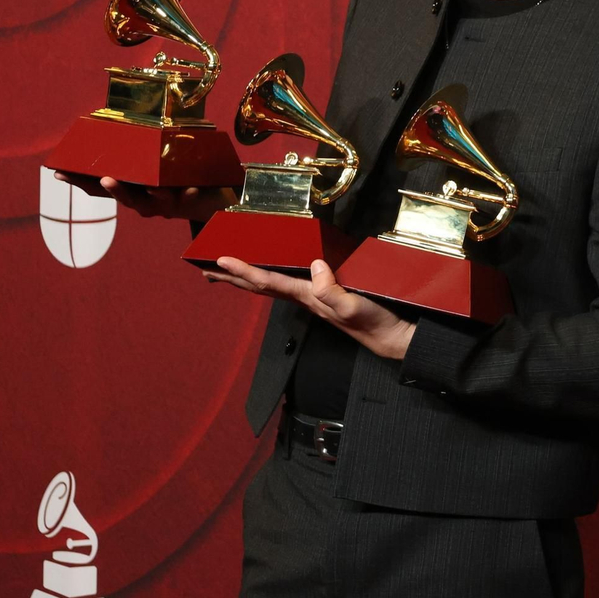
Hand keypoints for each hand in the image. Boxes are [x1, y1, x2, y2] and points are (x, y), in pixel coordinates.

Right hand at [52, 171, 235, 221]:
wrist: (209, 202)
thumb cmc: (173, 181)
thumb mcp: (151, 168)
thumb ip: (135, 154)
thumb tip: (115, 126)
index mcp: (132, 191)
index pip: (101, 190)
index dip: (79, 182)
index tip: (58, 172)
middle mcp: (145, 202)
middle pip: (127, 200)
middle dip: (116, 190)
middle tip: (104, 179)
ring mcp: (167, 205)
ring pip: (156, 202)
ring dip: (153, 195)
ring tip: (152, 187)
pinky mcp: (189, 203)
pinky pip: (189, 200)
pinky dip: (190, 194)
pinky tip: (192, 188)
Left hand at [203, 257, 416, 360]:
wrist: (393, 337)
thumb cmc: (375, 322)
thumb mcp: (355, 305)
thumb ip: (332, 290)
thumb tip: (314, 266)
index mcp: (309, 297)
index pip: (269, 281)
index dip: (244, 270)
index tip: (221, 259)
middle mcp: (306, 298)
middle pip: (260, 286)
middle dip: (232, 278)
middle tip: (205, 269)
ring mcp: (314, 299)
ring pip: (271, 286)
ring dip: (246, 279)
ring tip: (226, 272)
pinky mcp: (325, 297)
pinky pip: (288, 283)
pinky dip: (270, 277)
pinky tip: (271, 275)